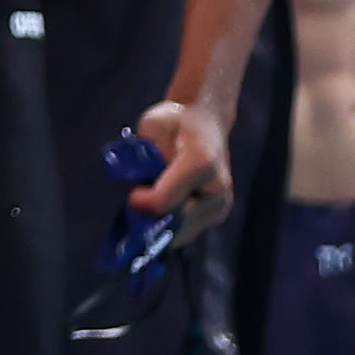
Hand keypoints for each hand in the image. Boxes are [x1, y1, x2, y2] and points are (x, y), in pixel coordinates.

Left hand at [124, 97, 231, 224]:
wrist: (205, 122)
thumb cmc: (175, 121)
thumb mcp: (152, 127)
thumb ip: (144, 158)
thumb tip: (139, 193)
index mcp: (201, 162)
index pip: (163, 200)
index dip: (142, 202)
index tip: (133, 192)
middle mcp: (217, 187)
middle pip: (175, 223)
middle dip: (150, 218)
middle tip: (138, 203)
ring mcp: (221, 204)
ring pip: (181, 233)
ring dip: (160, 224)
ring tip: (151, 202)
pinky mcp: (218, 213)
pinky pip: (187, 230)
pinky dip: (171, 224)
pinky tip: (164, 207)